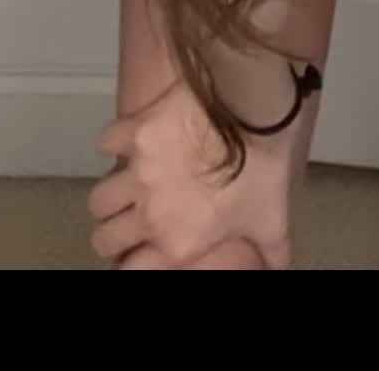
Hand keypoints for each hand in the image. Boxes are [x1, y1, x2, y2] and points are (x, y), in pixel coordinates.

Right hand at [88, 76, 297, 269]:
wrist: (250, 109)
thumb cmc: (263, 168)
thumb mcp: (274, 220)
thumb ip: (273, 254)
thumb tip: (279, 269)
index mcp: (176, 242)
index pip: (132, 271)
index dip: (133, 264)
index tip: (140, 253)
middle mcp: (148, 213)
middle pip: (104, 237)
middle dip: (112, 234)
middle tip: (126, 223)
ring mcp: (137, 171)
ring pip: (99, 199)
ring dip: (109, 197)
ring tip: (122, 188)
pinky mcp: (133, 131)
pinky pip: (106, 143)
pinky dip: (112, 143)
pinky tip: (126, 141)